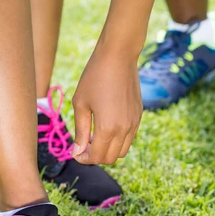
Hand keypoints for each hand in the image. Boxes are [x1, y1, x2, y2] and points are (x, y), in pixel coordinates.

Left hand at [71, 48, 142, 164]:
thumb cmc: (94, 77)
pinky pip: (129, 138)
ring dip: (108, 149)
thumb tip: (77, 152)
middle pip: (110, 158)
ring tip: (95, 137)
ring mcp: (134, 123)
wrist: (118, 57)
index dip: (84, 158)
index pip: (97, 157)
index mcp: (107, 128)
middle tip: (84, 145)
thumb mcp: (81, 104)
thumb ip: (80, 131)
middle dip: (96, 156)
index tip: (76, 152)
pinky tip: (106, 127)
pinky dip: (117, 140)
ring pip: (122, 151)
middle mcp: (124, 129)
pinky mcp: (138, 117)